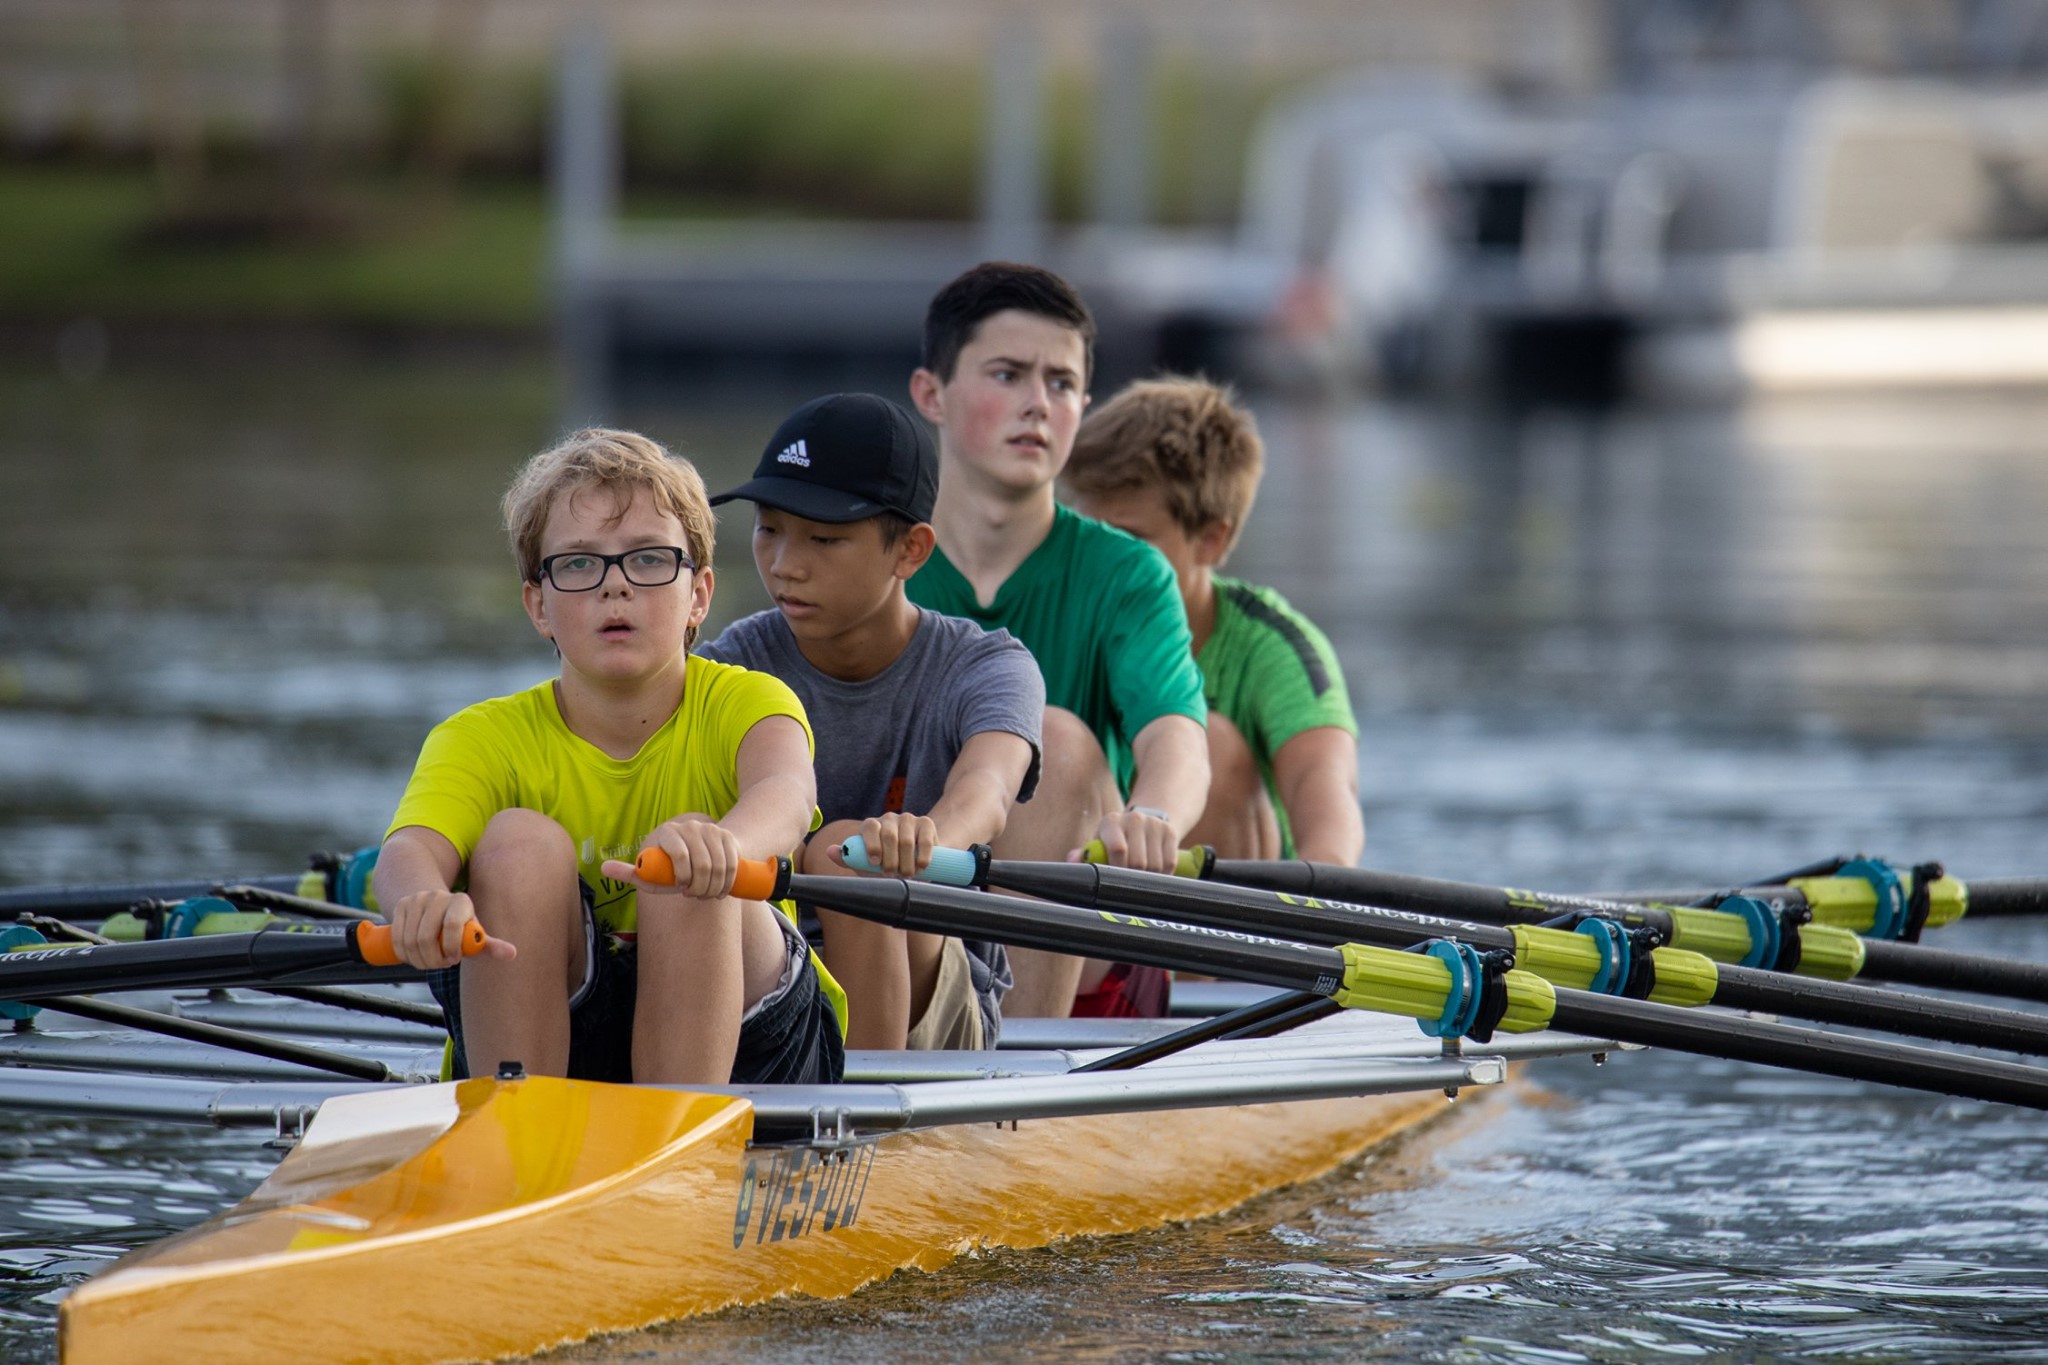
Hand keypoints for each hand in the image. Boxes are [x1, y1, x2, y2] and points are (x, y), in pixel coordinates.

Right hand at [389, 888, 516, 968]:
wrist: (434, 903)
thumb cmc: (460, 924)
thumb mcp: (475, 932)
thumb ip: (491, 944)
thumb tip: (512, 954)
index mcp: (461, 901)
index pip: (452, 925)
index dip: (451, 948)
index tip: (453, 960)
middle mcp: (438, 896)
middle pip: (427, 937)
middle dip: (432, 959)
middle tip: (439, 964)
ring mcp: (417, 899)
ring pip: (410, 940)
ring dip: (418, 959)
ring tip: (429, 962)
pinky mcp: (401, 905)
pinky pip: (397, 937)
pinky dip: (404, 954)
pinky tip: (413, 957)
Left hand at [605, 813, 741, 898]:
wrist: (701, 851)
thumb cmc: (670, 867)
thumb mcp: (651, 872)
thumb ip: (628, 872)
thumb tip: (602, 868)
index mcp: (668, 831)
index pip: (679, 855)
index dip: (683, 876)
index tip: (681, 888)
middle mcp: (690, 826)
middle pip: (702, 864)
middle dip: (700, 887)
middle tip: (695, 896)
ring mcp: (711, 829)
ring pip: (719, 865)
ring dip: (714, 887)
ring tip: (706, 895)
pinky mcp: (728, 836)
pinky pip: (732, 862)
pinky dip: (728, 881)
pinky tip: (721, 891)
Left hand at [831, 812, 937, 877]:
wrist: (912, 857)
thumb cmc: (885, 861)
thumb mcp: (865, 863)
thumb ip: (848, 857)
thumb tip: (830, 851)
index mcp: (872, 825)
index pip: (870, 827)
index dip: (872, 845)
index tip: (875, 863)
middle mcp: (889, 818)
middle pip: (890, 836)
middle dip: (891, 859)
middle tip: (893, 875)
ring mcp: (909, 818)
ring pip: (907, 841)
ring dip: (907, 862)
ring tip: (906, 875)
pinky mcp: (926, 823)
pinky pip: (925, 840)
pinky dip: (923, 857)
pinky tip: (920, 867)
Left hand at [1078, 807, 1179, 874]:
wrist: (1144, 821)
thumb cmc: (1114, 840)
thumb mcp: (1099, 843)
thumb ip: (1085, 855)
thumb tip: (1073, 861)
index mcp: (1112, 821)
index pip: (1118, 848)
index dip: (1118, 869)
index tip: (1115, 881)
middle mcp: (1135, 819)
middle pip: (1138, 862)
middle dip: (1133, 878)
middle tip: (1128, 883)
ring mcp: (1155, 825)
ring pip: (1155, 865)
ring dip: (1149, 878)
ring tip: (1140, 878)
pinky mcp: (1171, 832)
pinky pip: (1169, 863)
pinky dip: (1163, 874)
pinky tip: (1154, 872)